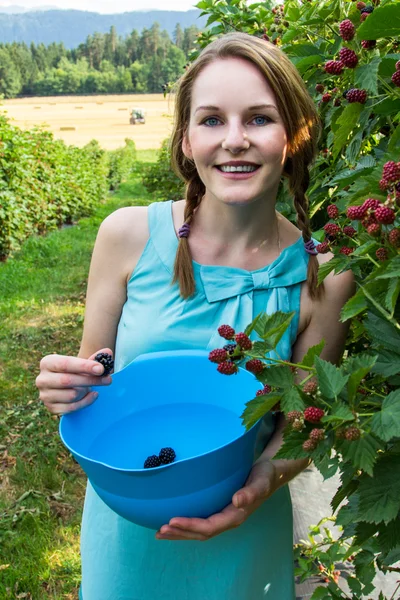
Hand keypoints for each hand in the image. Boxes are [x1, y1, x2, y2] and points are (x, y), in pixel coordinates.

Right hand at [36, 348, 112, 414]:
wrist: (66, 386)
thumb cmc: (75, 371)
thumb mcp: (83, 363)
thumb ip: (95, 358)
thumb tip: (108, 352)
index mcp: (47, 363)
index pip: (66, 364)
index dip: (84, 366)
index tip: (100, 369)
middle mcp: (42, 379)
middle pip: (68, 381)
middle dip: (90, 380)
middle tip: (107, 379)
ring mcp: (45, 395)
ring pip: (71, 395)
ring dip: (86, 391)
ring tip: (91, 386)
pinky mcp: (51, 408)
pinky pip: (72, 407)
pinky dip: (86, 401)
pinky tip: (93, 394)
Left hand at [155, 457, 279, 540]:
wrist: (270, 474)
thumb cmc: (265, 476)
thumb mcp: (261, 481)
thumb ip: (251, 492)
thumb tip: (237, 501)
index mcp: (236, 515)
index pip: (209, 526)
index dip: (190, 526)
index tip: (172, 521)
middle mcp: (228, 520)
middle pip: (201, 533)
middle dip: (180, 533)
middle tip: (159, 531)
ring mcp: (223, 517)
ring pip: (199, 531)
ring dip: (180, 533)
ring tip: (160, 533)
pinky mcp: (219, 511)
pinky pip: (200, 522)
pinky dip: (185, 526)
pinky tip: (173, 523)